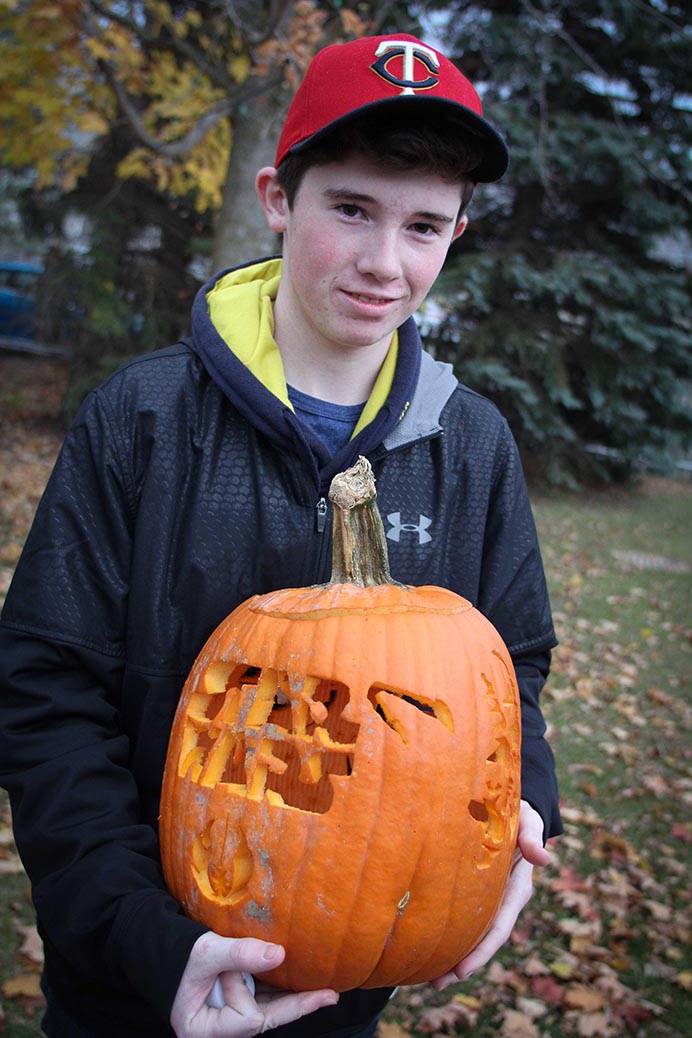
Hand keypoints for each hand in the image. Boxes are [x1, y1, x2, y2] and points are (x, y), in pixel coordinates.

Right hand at [170, 931, 338, 1036]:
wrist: (159, 950)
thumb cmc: (176, 955)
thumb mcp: (206, 953)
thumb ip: (240, 954)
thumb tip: (281, 955)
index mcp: (204, 1031)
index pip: (246, 1020)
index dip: (245, 992)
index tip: (227, 973)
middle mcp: (218, 1031)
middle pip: (265, 1020)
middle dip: (296, 1006)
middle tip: (330, 995)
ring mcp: (227, 1020)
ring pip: (268, 1011)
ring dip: (292, 999)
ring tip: (325, 992)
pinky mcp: (233, 1006)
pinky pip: (262, 1001)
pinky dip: (279, 991)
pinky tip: (301, 984)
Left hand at [431, 800, 550, 989]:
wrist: (510, 806)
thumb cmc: (519, 812)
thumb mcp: (529, 820)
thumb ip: (532, 836)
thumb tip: (544, 858)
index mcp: (516, 889)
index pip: (498, 927)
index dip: (481, 951)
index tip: (462, 971)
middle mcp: (501, 900)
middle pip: (482, 939)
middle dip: (462, 963)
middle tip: (435, 984)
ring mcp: (487, 898)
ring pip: (469, 931)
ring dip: (450, 954)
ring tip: (425, 978)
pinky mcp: (473, 890)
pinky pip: (460, 914)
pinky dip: (445, 930)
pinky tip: (424, 941)